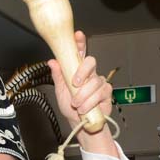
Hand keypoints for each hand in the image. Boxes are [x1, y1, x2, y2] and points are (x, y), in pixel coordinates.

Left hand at [47, 32, 114, 154]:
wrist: (80, 125)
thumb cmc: (71, 108)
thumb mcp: (60, 92)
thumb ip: (58, 76)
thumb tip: (52, 62)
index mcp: (77, 71)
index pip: (79, 53)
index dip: (80, 43)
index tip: (77, 35)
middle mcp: (89, 74)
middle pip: (90, 62)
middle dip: (82, 71)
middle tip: (75, 83)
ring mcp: (99, 82)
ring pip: (94, 81)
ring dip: (83, 95)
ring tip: (77, 104)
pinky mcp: (106, 93)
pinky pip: (100, 93)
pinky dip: (90, 101)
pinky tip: (84, 108)